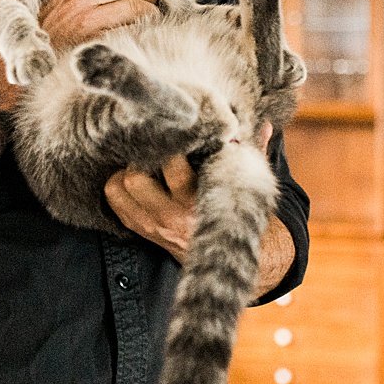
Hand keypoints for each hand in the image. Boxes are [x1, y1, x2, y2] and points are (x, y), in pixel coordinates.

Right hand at [40, 0, 158, 49]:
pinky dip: (144, 26)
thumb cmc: (48, 33)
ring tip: (152, 15)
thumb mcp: (57, 1)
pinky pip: (132, 25)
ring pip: (136, 4)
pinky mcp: (97, 39)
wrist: (32, 61)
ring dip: (151, 9)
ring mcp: (89, 18)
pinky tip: (145, 30)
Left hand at [104, 124, 273, 262]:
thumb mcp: (247, 186)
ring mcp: (154, 224)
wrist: (227, 258)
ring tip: (138, 162)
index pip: (173, 166)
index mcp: (199, 200)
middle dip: (140, 158)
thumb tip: (269, 125)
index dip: (170, 144)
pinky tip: (129, 177)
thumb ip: (256, 154)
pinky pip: (115, 203)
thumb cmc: (235, 212)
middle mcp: (172, 214)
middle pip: (136, 177)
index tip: (174, 132)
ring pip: (120, 188)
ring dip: (124, 171)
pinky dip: (117, 187)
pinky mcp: (142, 230)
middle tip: (149, 148)